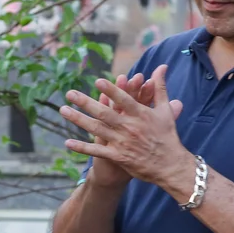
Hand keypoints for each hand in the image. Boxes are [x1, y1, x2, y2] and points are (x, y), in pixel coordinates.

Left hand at [61, 64, 186, 186]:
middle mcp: (129, 127)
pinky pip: (97, 151)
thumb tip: (161, 67)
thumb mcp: (165, 110)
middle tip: (70, 93)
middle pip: (104, 113)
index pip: (124, 100)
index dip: (111, 91)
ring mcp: (122, 142)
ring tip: (63, 110)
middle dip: (85, 102)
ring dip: (78, 119)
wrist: (170, 166)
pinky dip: (82, 147)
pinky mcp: (118, 156)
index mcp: (141, 114)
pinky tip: (67, 142)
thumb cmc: (168, 136)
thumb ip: (159, 88)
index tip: (98, 82)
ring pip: (96, 129)